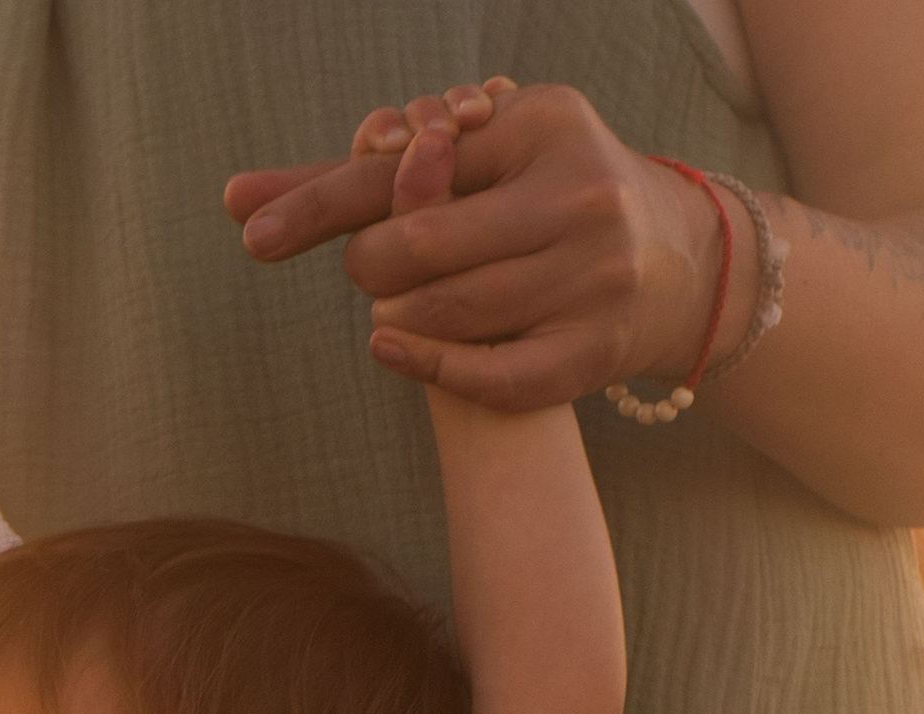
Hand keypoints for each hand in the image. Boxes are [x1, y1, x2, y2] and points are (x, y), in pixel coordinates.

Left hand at [226, 81, 717, 411]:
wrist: (678, 260)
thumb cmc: (551, 197)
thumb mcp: (492, 151)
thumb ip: (386, 169)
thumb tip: (245, 197)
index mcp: (542, 127)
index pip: (407, 166)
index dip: (321, 201)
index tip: (246, 225)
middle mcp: (576, 196)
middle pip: (418, 246)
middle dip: (371, 265)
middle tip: (371, 275)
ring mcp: (592, 278)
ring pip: (447, 313)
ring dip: (399, 319)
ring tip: (399, 310)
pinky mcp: (595, 351)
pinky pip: (492, 377)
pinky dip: (432, 370)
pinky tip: (393, 352)